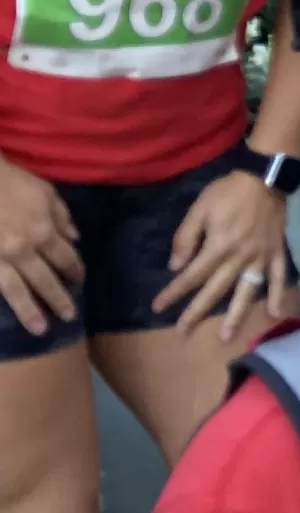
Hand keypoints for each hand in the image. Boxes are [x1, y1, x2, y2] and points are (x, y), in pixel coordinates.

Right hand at [0, 157, 81, 335]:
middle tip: (69, 317)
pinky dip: (2, 300)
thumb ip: (62, 217)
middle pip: (45, 280)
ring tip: (41, 330)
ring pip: (17, 290)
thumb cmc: (11, 182)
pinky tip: (5, 316)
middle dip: (58, 299)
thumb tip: (75, 238)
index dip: (75, 271)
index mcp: (43, 232)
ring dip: (30, 311)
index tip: (79, 281)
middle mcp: (23, 250)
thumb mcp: (45, 192)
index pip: (65, 259)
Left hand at [154, 168, 288, 341]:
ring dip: (236, 315)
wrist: (266, 178)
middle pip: (215, 290)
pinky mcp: (276, 252)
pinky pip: (278, 277)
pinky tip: (276, 314)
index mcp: (219, 247)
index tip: (158, 307)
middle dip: (197, 312)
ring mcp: (260, 257)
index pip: (191, 276)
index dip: (173, 292)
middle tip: (183, 332)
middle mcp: (240, 258)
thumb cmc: (228, 192)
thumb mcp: (199, 209)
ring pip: (247, 291)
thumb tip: (176, 266)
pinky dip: (278, 294)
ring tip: (226, 336)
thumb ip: (186, 238)